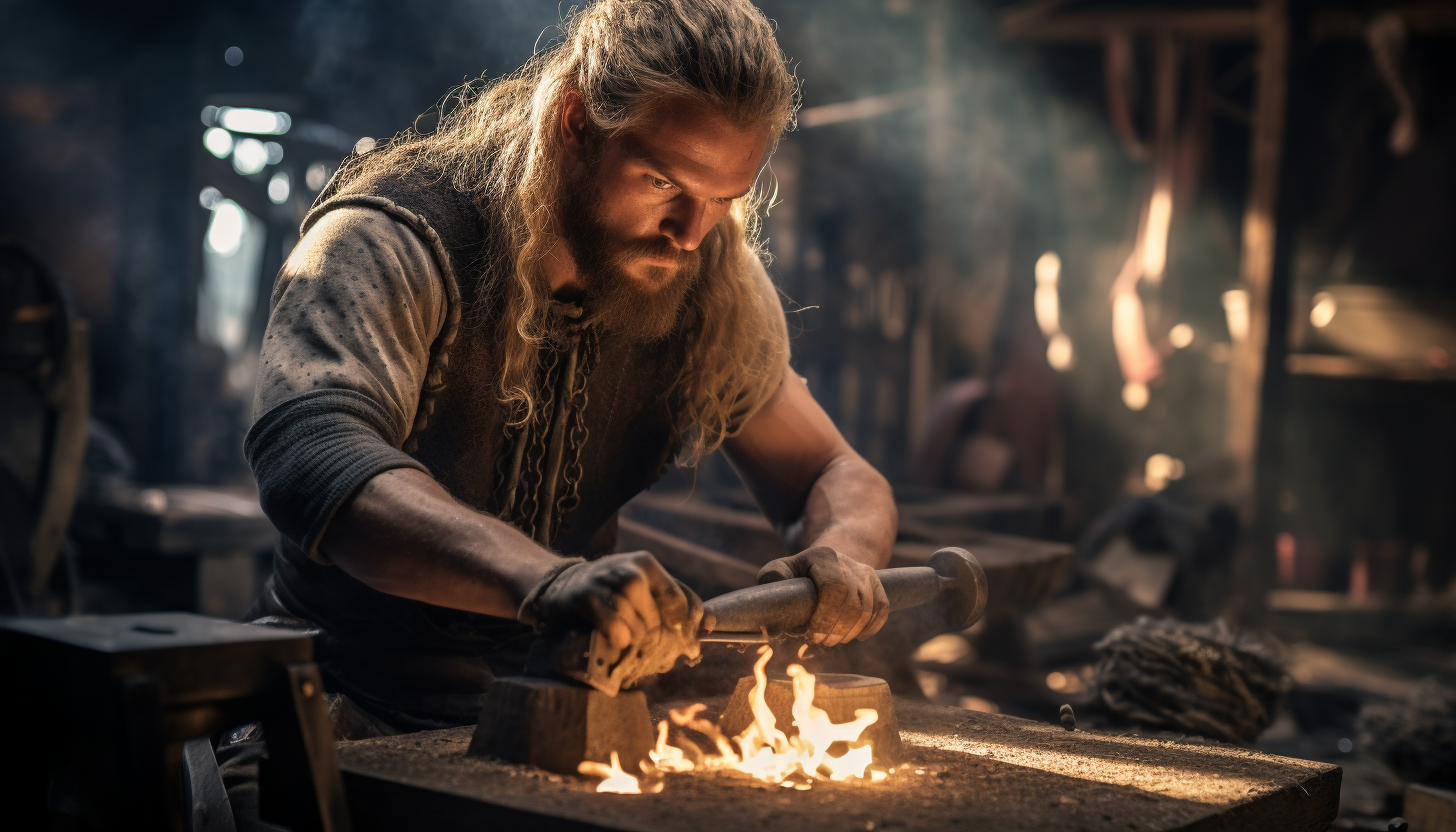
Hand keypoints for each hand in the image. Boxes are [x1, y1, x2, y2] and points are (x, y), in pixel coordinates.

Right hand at [524, 552, 703, 676]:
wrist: (560, 583)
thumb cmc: (609, 591)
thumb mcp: (641, 588)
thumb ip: (672, 603)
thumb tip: (712, 625)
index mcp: (648, 564)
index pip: (682, 600)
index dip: (689, 628)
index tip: (687, 645)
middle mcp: (632, 570)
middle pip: (659, 620)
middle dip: (656, 641)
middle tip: (647, 650)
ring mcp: (608, 582)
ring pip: (638, 628)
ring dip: (633, 643)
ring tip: (625, 643)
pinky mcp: (587, 598)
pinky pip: (616, 630)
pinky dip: (618, 641)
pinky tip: (614, 641)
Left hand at [757, 545, 889, 645]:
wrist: (827, 561)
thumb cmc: (798, 573)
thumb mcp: (780, 569)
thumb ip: (773, 577)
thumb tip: (776, 595)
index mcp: (823, 556)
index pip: (834, 587)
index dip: (825, 615)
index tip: (811, 634)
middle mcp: (848, 563)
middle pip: (852, 602)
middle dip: (836, 628)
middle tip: (820, 642)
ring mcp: (865, 573)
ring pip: (867, 608)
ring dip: (850, 632)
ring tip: (833, 641)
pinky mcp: (877, 584)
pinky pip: (882, 608)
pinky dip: (871, 627)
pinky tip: (857, 637)